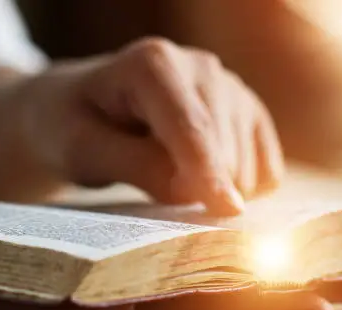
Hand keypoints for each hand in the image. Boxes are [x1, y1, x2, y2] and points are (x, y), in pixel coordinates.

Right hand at [0, 278, 341, 309]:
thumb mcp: (14, 304)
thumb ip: (67, 305)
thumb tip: (127, 303)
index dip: (264, 307)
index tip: (325, 303)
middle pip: (228, 300)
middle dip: (292, 291)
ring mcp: (136, 296)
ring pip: (214, 285)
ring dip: (269, 274)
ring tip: (325, 265)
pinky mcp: (126, 279)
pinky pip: (185, 272)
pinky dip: (225, 263)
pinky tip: (252, 251)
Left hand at [18, 37, 283, 214]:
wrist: (85, 107)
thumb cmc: (74, 127)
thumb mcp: (83, 151)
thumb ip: (137, 166)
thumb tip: (196, 190)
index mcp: (154, 63)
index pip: (190, 128)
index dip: (207, 173)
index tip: (226, 212)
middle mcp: (201, 66)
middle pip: (223, 150)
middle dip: (197, 187)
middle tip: (152, 187)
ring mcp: (231, 87)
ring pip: (247, 164)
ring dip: (214, 189)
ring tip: (171, 173)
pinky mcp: (249, 113)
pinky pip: (266, 169)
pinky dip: (243, 188)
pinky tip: (207, 180)